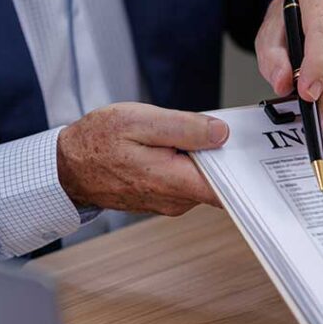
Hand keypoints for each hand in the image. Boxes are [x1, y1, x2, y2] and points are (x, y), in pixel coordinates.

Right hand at [57, 103, 228, 215]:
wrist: (68, 167)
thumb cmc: (98, 142)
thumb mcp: (140, 121)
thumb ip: (185, 128)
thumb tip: (221, 133)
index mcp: (175, 181)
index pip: (228, 190)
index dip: (245, 172)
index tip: (253, 152)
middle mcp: (176, 200)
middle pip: (219, 180)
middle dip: (224, 155)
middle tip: (222, 129)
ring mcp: (170, 202)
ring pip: (202, 178)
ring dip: (203, 157)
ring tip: (192, 134)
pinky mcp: (164, 198)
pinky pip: (187, 180)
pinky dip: (188, 163)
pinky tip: (178, 146)